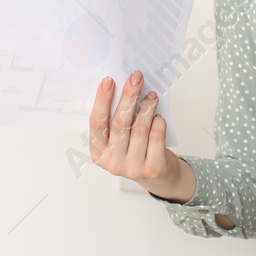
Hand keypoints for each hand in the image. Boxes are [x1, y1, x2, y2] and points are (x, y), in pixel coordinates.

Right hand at [89, 70, 181, 193]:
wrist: (157, 177)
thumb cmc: (136, 152)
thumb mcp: (118, 141)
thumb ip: (115, 122)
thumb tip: (122, 88)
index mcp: (98, 153)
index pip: (97, 124)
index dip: (102, 101)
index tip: (109, 81)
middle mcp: (113, 162)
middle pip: (119, 123)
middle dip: (128, 96)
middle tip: (136, 78)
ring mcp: (132, 168)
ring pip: (139, 129)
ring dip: (146, 107)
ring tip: (151, 96)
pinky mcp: (152, 168)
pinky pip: (156, 137)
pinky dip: (158, 122)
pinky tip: (158, 116)